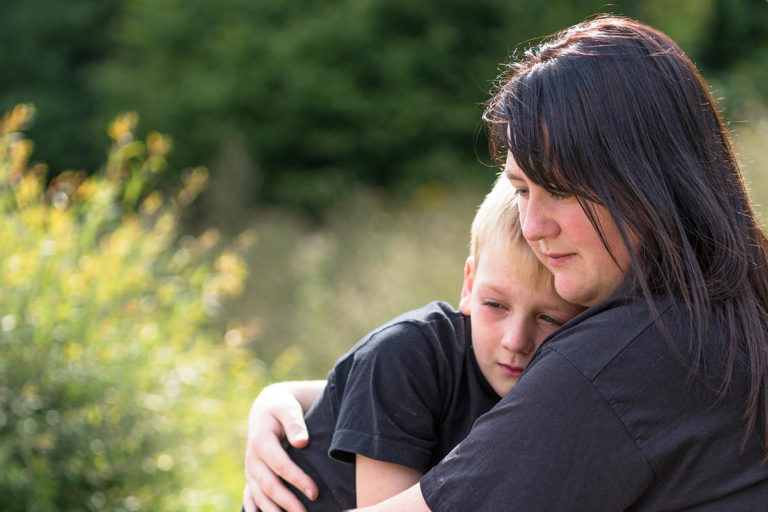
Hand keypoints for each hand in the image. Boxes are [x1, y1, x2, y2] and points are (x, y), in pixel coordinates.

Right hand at [243, 382, 322, 511]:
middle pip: (269, 485)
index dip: (297, 479)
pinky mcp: (251, 477)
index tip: (314, 492)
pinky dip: (257, 510)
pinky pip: (251, 498)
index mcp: (261, 441)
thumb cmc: (281, 408)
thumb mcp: (287, 408)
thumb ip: (294, 423)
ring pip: (259, 496)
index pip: (280, 465)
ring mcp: (250, 470)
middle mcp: (252, 459)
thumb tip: (301, 442)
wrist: (264, 409)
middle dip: (288, 502)